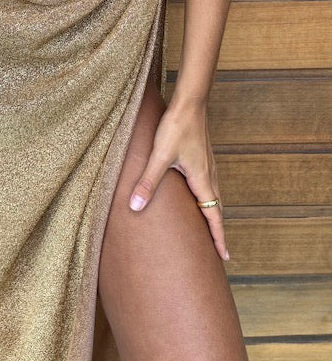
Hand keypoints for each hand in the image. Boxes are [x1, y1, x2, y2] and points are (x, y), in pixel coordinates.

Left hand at [128, 97, 229, 261]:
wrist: (190, 102)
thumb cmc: (176, 127)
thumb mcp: (159, 156)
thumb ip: (148, 181)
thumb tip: (135, 206)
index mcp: (202, 179)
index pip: (214, 215)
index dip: (218, 238)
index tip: (225, 257)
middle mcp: (209, 174)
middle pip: (217, 209)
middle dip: (217, 231)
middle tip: (218, 252)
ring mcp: (208, 165)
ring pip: (213, 196)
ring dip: (213, 214)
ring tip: (208, 229)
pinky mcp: (202, 157)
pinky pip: (208, 184)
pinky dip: (207, 198)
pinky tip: (197, 196)